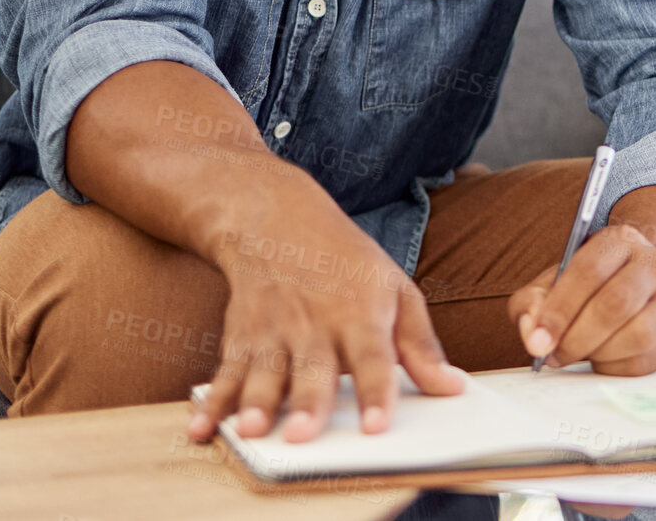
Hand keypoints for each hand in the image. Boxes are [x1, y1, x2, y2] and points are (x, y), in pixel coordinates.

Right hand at [187, 199, 464, 444]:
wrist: (280, 220)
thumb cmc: (348, 264)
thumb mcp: (397, 290)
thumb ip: (422, 345)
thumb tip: (454, 388)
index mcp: (362, 313)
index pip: (373, 357)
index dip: (375, 391)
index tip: (375, 426)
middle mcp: (317, 323)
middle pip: (314, 369)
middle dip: (308, 403)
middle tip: (304, 435)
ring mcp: (275, 331)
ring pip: (266, 373)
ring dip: (257, 403)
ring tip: (253, 431)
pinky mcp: (242, 338)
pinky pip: (225, 374)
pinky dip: (211, 402)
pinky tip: (201, 428)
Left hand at [509, 223, 655, 374]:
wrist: (635, 291)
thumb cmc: (587, 289)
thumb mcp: (554, 283)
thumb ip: (532, 303)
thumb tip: (533, 335)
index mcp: (620, 240)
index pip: (589, 271)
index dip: (560, 309)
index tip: (538, 340)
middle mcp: (654, 264)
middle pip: (616, 304)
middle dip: (577, 337)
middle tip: (555, 354)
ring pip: (638, 335)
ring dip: (599, 353)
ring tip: (581, 352)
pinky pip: (646, 362)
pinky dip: (615, 368)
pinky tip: (603, 359)